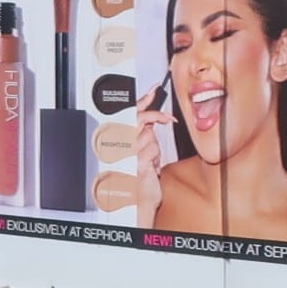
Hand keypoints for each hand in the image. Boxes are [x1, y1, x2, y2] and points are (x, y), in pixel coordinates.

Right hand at [131, 84, 170, 228]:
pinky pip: (153, 149)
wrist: (137, 198)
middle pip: (138, 118)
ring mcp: (127, 152)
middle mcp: (120, 143)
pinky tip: (152, 165)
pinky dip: (155, 156)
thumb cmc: (139, 176)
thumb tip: (152, 120)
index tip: (154, 88)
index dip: (143, 99)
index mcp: (120, 138)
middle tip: (166, 118)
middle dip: (154, 116)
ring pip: (149, 135)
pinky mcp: (136, 161)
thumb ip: (142, 135)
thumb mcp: (141, 151)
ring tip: (151, 159)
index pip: (130, 112)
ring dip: (155, 147)